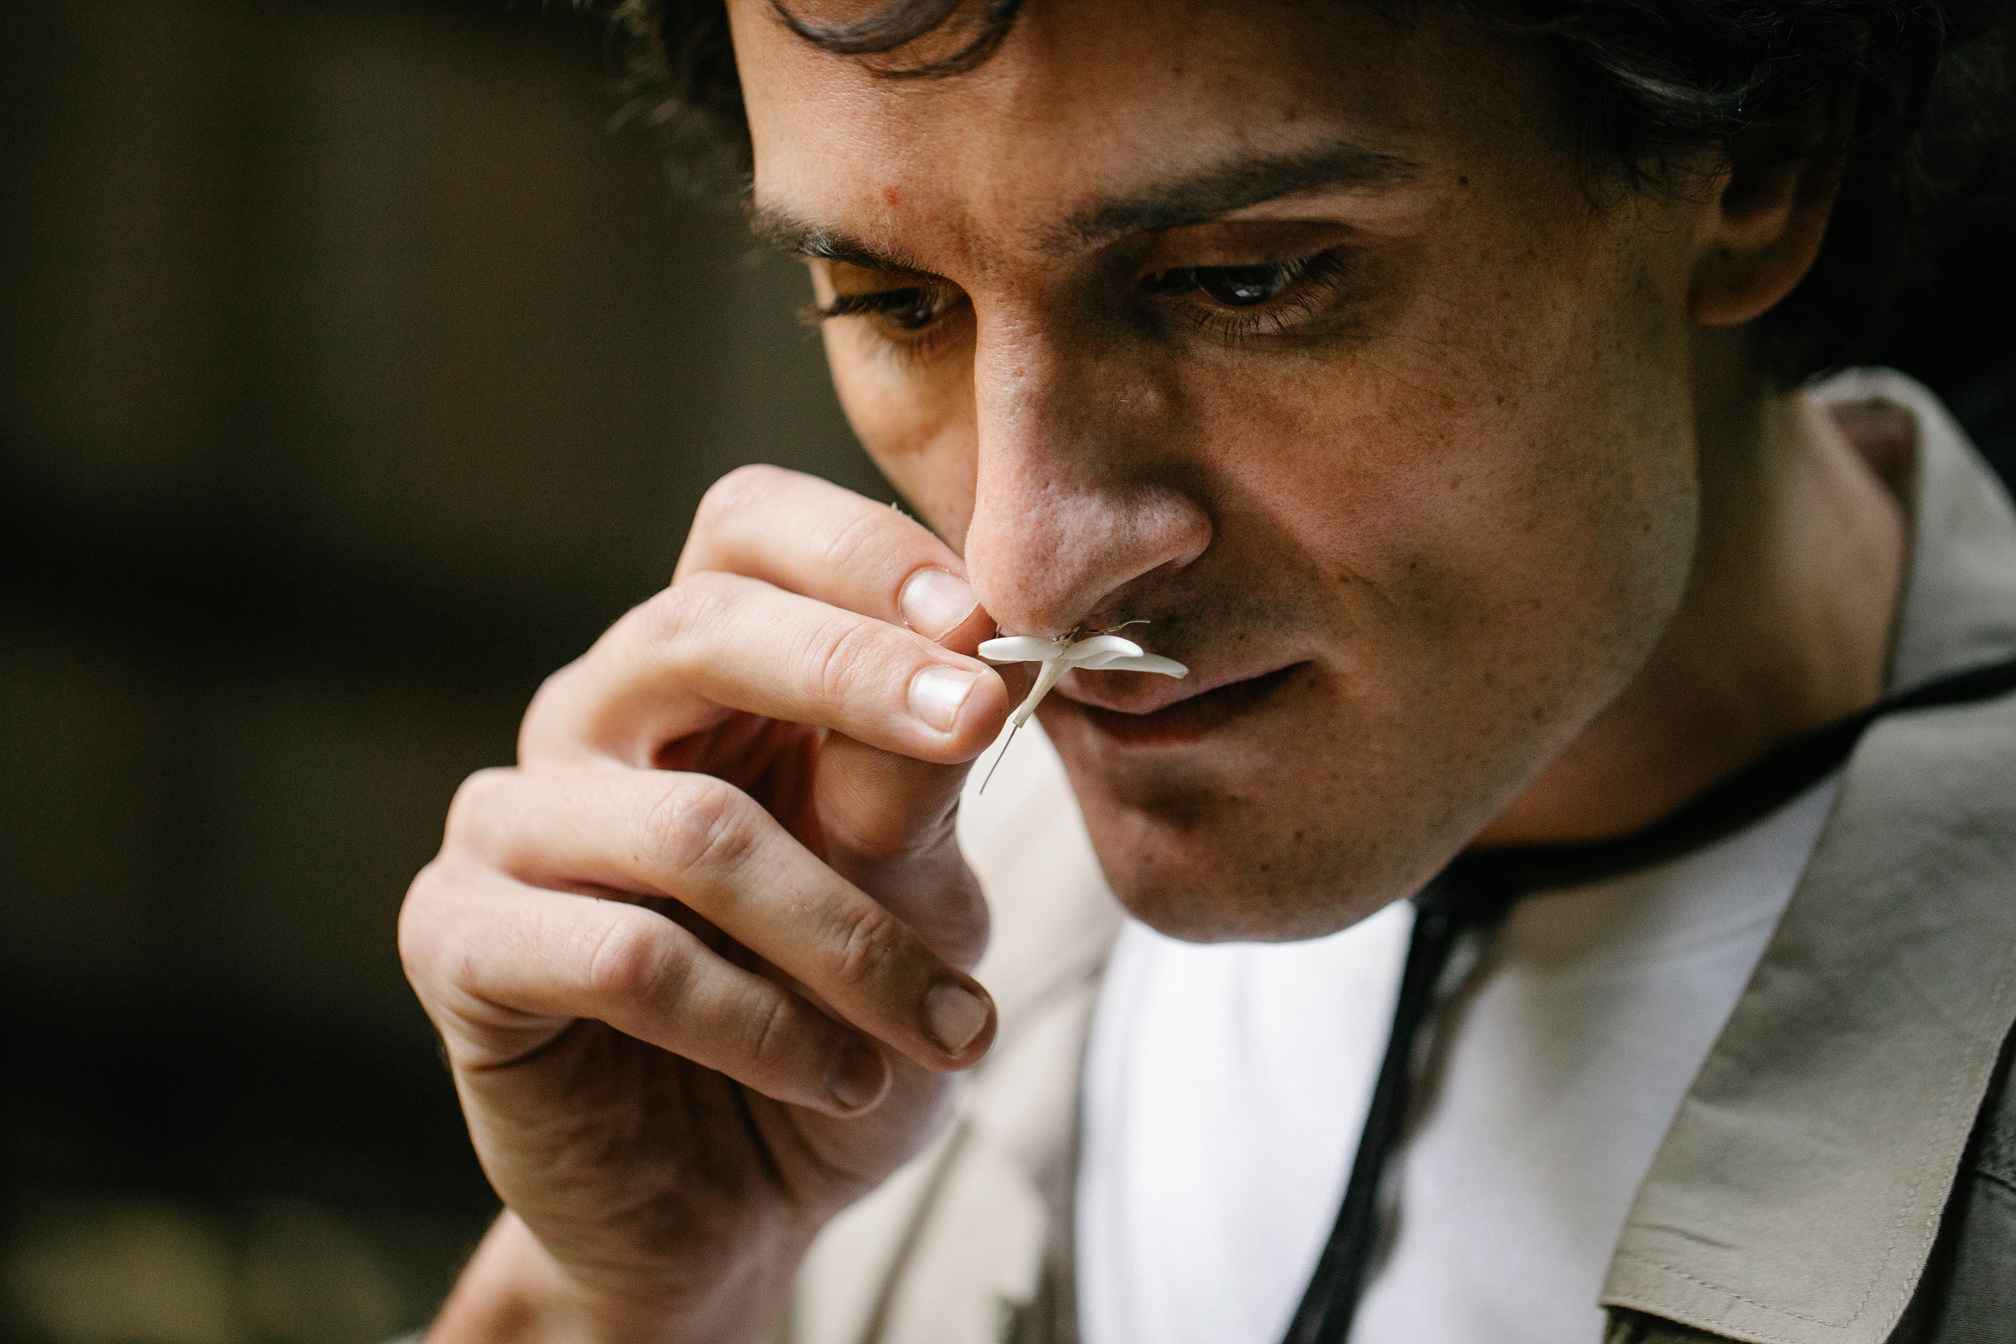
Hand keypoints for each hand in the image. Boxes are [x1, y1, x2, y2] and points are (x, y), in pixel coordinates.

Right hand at [399, 466, 1010, 1341]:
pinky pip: (621, 956)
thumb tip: (978, 662)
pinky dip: (759, 1023)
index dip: (858, 551)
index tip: (980, 625)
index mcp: (709, 674)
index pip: (746, 526)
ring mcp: (513, 823)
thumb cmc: (837, 1021)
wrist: (741, 1203)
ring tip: (945, 1029)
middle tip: (980, 721)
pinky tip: (840, 1079)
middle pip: (694, 623)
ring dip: (848, 936)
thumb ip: (915, 782)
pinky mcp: (458, 940)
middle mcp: (596, 722)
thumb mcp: (912, 895)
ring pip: (690, 826)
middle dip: (856, 674)